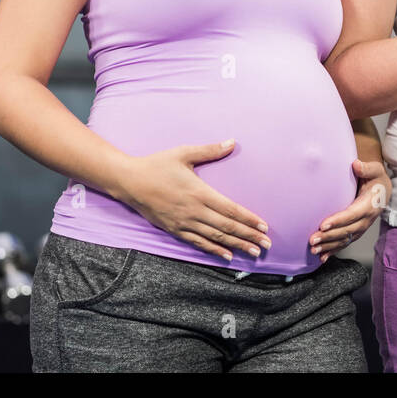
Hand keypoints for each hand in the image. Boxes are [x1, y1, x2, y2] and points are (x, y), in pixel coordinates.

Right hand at [118, 139, 271, 261]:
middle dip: (249, 236)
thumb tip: (232, 141)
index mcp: (199, 192)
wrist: (129, 181)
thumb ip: (210, 150)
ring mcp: (184, 223)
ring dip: (236, 245)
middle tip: (267, 245)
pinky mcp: (175, 230)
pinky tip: (228, 256)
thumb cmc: (158, 164)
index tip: (264, 227)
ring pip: (215, 237)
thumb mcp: (184, 153)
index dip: (249, 219)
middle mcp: (194, 210)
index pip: (230, 209)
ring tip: (254, 252)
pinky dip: (214, 250)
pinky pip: (198, 243)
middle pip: (227, 227)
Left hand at [307, 159, 391, 261]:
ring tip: (313, 249)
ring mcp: (361, 228)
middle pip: (346, 231)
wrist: (385, 192)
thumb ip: (366, 168)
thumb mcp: (376, 171)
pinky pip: (346, 243)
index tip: (322, 225)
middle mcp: (366, 220)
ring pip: (345, 240)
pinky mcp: (357, 232)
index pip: (351, 215)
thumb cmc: (377, 179)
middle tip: (312, 240)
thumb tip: (356, 164)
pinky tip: (322, 258)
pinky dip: (333, 251)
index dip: (337, 221)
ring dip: (328, 246)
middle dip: (328, 237)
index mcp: (369, 205)